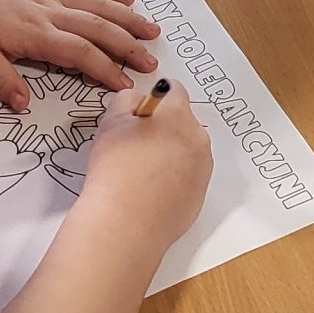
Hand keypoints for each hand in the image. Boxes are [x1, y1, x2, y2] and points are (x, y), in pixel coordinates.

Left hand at [0, 0, 159, 103]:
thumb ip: (3, 81)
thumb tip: (24, 105)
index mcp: (35, 33)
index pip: (80, 53)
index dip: (105, 69)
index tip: (125, 85)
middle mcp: (50, 12)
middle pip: (98, 28)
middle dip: (127, 46)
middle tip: (150, 64)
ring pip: (98, 5)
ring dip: (127, 18)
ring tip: (151, 31)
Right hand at [84, 80, 212, 244]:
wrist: (125, 221)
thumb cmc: (116, 168)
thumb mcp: (111, 119)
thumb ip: (128, 100)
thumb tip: (139, 103)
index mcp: (179, 116)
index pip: (174, 91)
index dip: (154, 98)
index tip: (140, 113)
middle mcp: (198, 140)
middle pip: (182, 123)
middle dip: (163, 129)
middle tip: (135, 147)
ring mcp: (202, 171)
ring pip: (186, 152)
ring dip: (169, 155)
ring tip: (140, 173)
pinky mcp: (199, 198)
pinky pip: (187, 180)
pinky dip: (172, 181)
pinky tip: (149, 192)